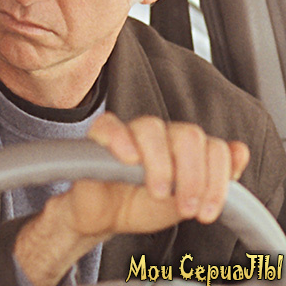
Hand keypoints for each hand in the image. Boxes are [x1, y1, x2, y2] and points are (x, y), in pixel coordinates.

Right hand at [62, 112, 249, 237]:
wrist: (106, 217)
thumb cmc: (143, 205)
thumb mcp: (187, 201)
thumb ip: (215, 180)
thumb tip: (240, 152)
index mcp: (187, 148)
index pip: (214, 148)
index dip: (216, 180)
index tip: (206, 212)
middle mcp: (162, 135)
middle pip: (188, 135)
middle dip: (192, 176)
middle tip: (184, 206)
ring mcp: (131, 132)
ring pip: (151, 128)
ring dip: (160, 164)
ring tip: (158, 192)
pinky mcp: (101, 136)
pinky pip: (110, 125)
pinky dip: (120, 139)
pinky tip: (129, 159)